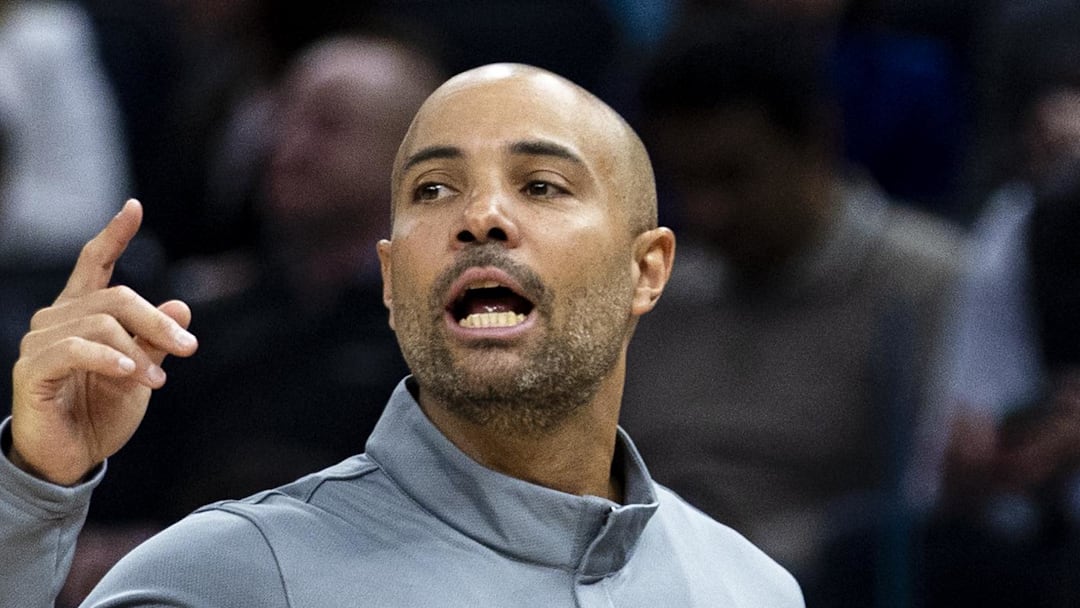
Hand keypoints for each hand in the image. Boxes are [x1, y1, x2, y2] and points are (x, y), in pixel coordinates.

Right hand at [9, 200, 197, 485]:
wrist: (72, 456)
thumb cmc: (103, 410)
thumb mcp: (142, 372)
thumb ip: (157, 340)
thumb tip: (182, 308)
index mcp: (82, 312)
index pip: (94, 263)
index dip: (114, 235)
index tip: (134, 208)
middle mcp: (57, 319)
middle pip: (115, 297)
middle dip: (157, 321)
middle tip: (189, 349)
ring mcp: (40, 342)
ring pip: (99, 323)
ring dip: (138, 351)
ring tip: (157, 381)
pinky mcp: (32, 369)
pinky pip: (74, 349)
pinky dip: (108, 358)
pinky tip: (131, 372)